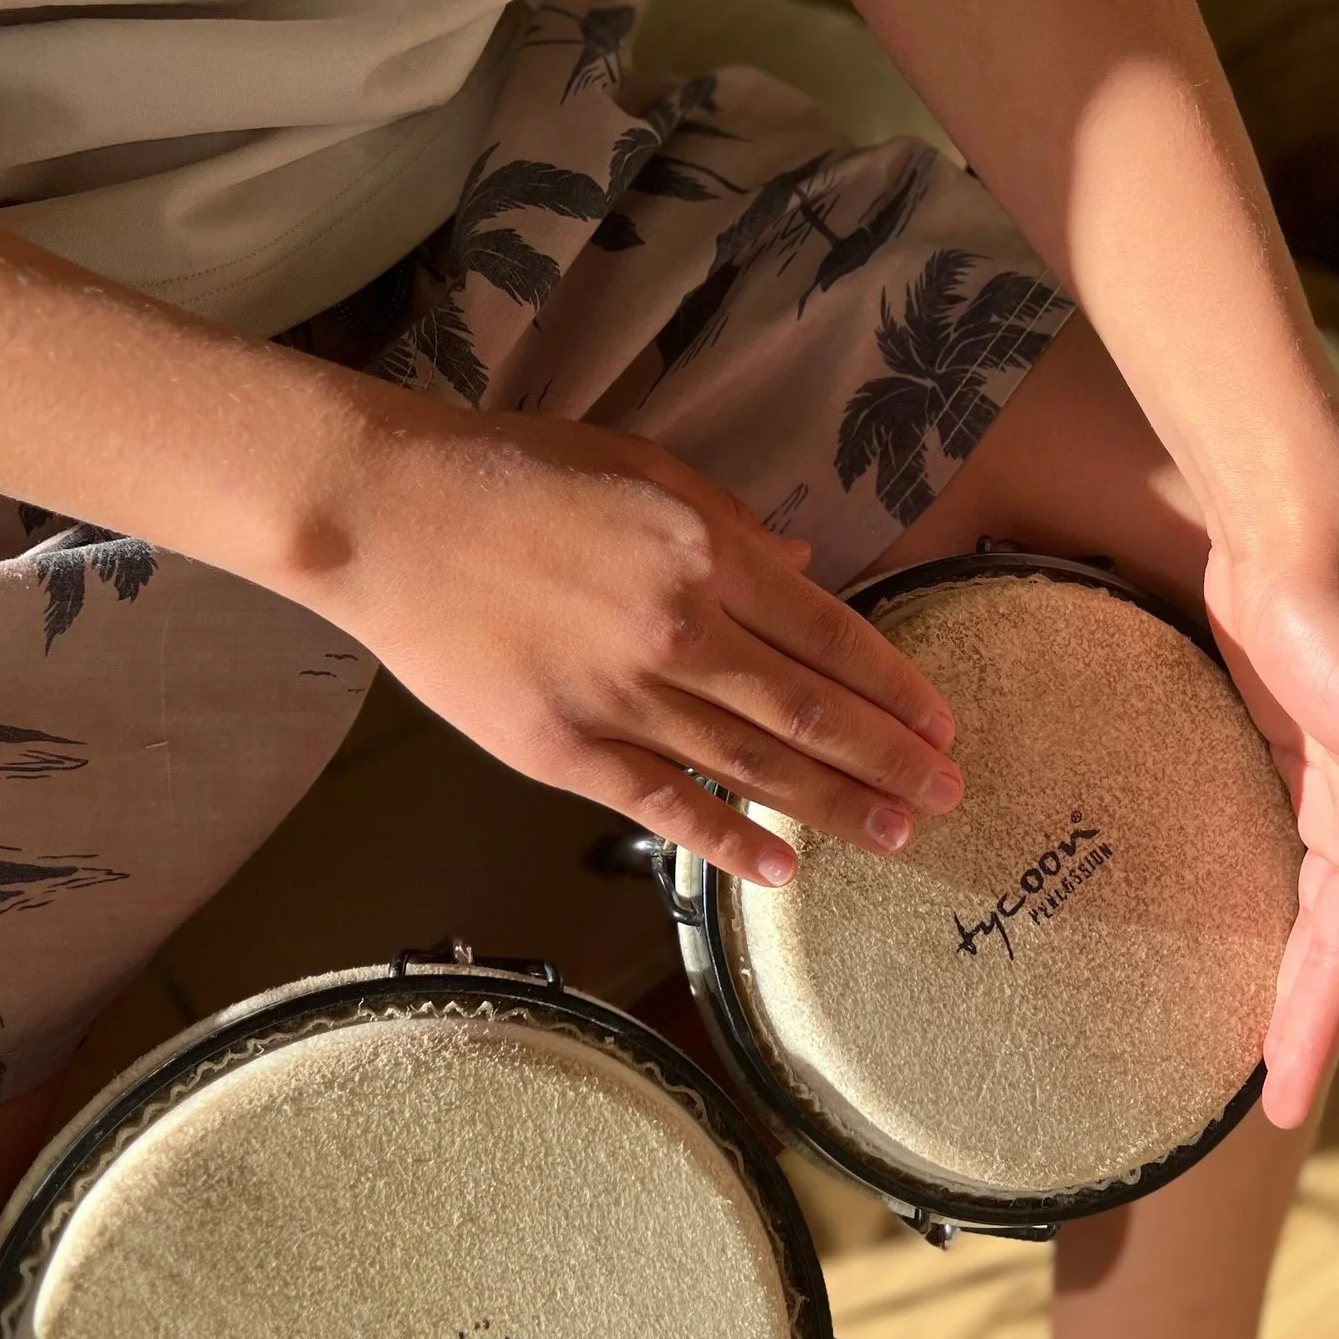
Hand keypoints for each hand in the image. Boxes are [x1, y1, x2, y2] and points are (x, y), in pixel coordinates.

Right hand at [311, 405, 964, 886]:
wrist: (387, 514)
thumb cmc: (514, 472)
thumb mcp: (642, 468)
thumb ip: (730, 523)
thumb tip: (803, 563)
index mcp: (708, 554)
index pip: (831, 636)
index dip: (895, 688)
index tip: (943, 726)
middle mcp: (680, 631)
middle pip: (810, 711)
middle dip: (890, 760)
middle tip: (950, 797)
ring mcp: (621, 697)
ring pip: (753, 766)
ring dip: (834, 806)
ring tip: (897, 836)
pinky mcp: (561, 748)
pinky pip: (662, 804)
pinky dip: (725, 842)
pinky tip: (780, 871)